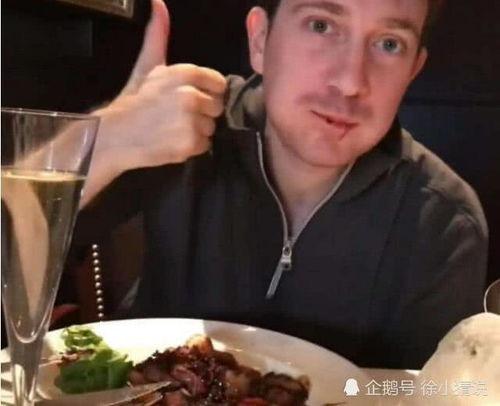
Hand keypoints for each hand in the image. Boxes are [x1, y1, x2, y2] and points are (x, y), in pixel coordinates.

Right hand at [96, 0, 226, 169]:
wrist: (113, 135)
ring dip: (197, 131)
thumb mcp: (147, 66)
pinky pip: (205, 146)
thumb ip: (158, 36)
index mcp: (184, 73)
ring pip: (211, 127)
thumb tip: (159, 3)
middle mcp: (190, 95)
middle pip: (217, 106)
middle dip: (202, 113)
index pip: (219, 83)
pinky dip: (192, 148)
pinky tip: (173, 142)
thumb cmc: (133, 101)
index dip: (206, 92)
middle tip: (177, 115)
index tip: (187, 99)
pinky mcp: (188, 143)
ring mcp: (190, 121)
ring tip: (173, 129)